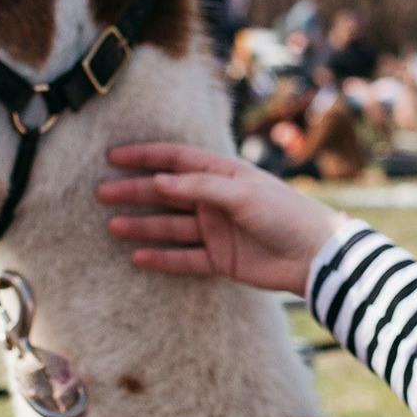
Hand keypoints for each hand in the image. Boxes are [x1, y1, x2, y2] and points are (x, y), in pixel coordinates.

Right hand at [98, 142, 341, 296]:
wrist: (315, 256)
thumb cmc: (285, 213)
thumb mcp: (242, 194)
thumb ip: (199, 187)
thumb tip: (159, 180)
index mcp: (223, 174)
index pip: (176, 160)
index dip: (145, 157)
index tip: (113, 158)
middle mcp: (215, 200)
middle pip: (167, 194)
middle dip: (134, 192)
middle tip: (102, 193)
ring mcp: (216, 230)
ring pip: (170, 226)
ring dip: (142, 225)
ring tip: (112, 226)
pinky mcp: (220, 259)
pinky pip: (184, 257)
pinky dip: (162, 257)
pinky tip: (137, 257)